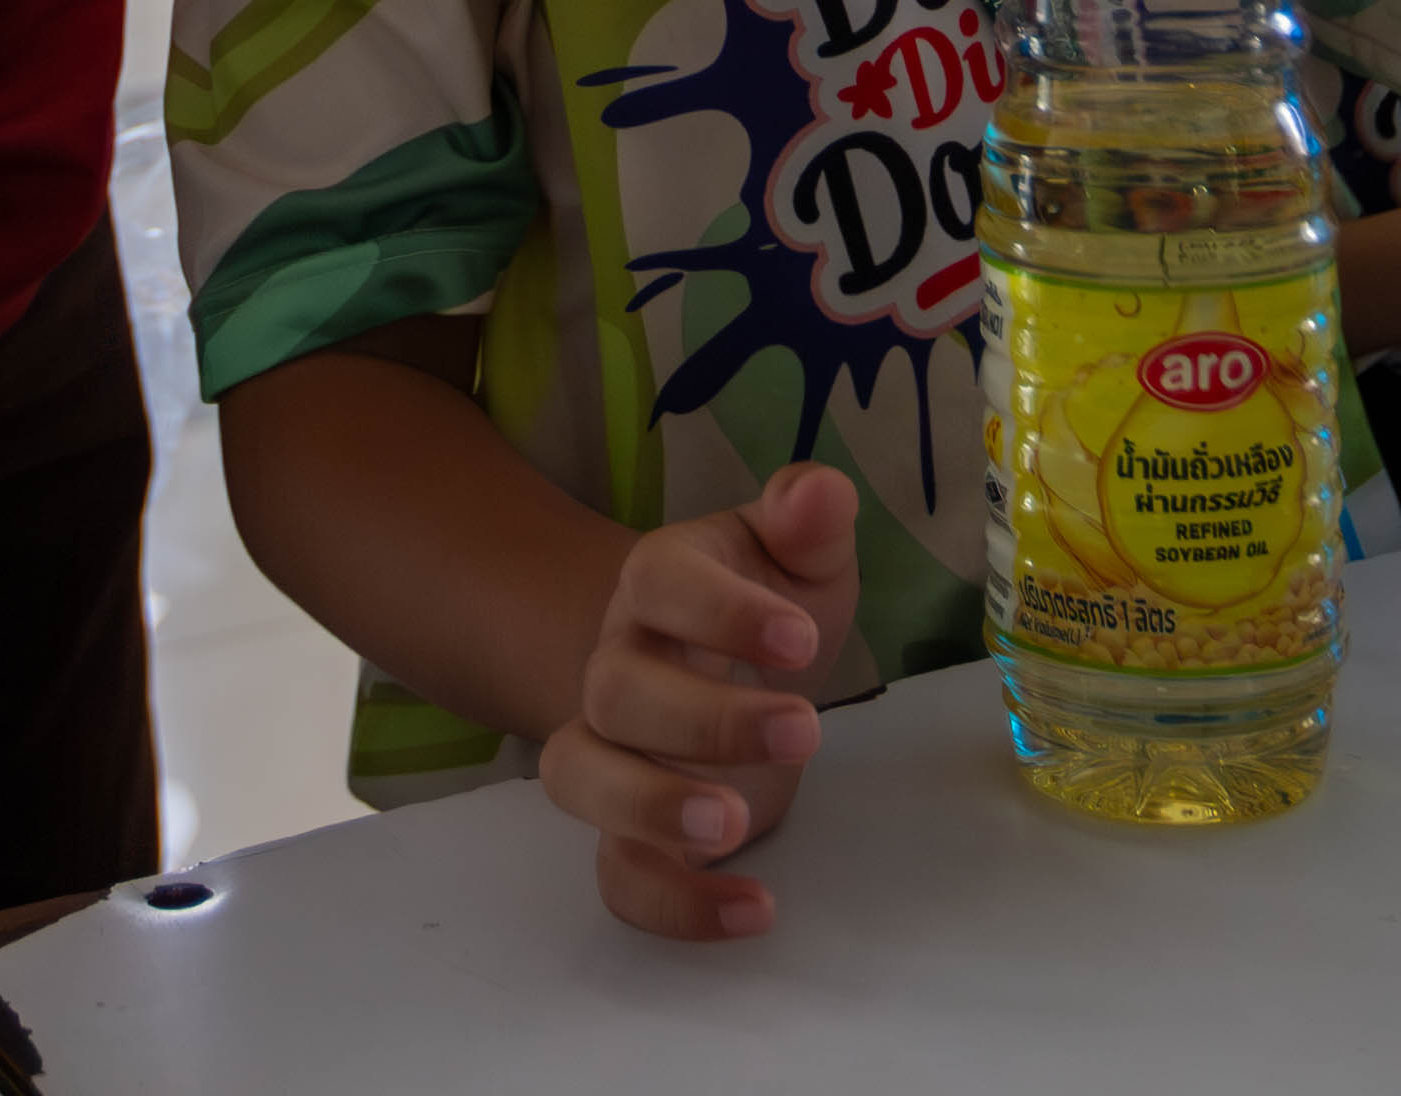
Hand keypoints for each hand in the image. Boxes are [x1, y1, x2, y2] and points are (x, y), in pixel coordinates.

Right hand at [544, 466, 857, 942]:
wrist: (721, 668)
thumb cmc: (768, 601)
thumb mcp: (801, 555)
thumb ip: (810, 519)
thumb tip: (819, 491)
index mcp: (658, 585)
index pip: (659, 582)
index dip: (721, 611)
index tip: (803, 639)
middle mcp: (617, 664)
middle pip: (616, 689)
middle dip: (705, 717)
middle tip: (807, 732)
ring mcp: (612, 751)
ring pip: (581, 776)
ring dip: (650, 807)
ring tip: (734, 827)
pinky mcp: (631, 832)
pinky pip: (618, 876)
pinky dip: (674, 904)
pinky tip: (755, 909)